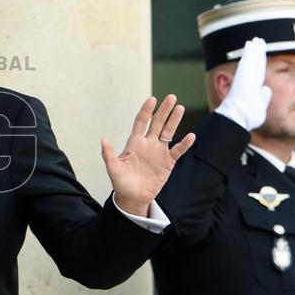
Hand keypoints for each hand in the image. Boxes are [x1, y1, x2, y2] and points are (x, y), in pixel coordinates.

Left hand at [101, 94, 195, 215]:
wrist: (133, 197)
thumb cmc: (121, 182)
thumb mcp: (113, 167)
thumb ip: (109, 154)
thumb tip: (103, 139)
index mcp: (135, 142)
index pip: (141, 122)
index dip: (146, 111)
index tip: (152, 99)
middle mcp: (148, 144)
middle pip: (157, 123)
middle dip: (164, 110)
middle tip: (171, 97)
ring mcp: (159, 152)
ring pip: (168, 132)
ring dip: (174, 121)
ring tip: (180, 108)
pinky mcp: (167, 163)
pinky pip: (177, 151)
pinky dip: (184, 144)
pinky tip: (191, 136)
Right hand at [215, 37, 271, 129]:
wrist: (240, 117)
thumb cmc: (249, 116)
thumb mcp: (260, 105)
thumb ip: (264, 96)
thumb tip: (266, 88)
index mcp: (252, 88)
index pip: (258, 73)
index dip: (259, 64)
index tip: (260, 56)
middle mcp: (248, 80)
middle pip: (255, 63)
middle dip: (257, 53)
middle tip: (258, 42)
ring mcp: (245, 76)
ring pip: (252, 59)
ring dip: (254, 49)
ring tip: (256, 40)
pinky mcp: (244, 73)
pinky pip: (248, 59)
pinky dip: (249, 51)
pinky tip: (251, 43)